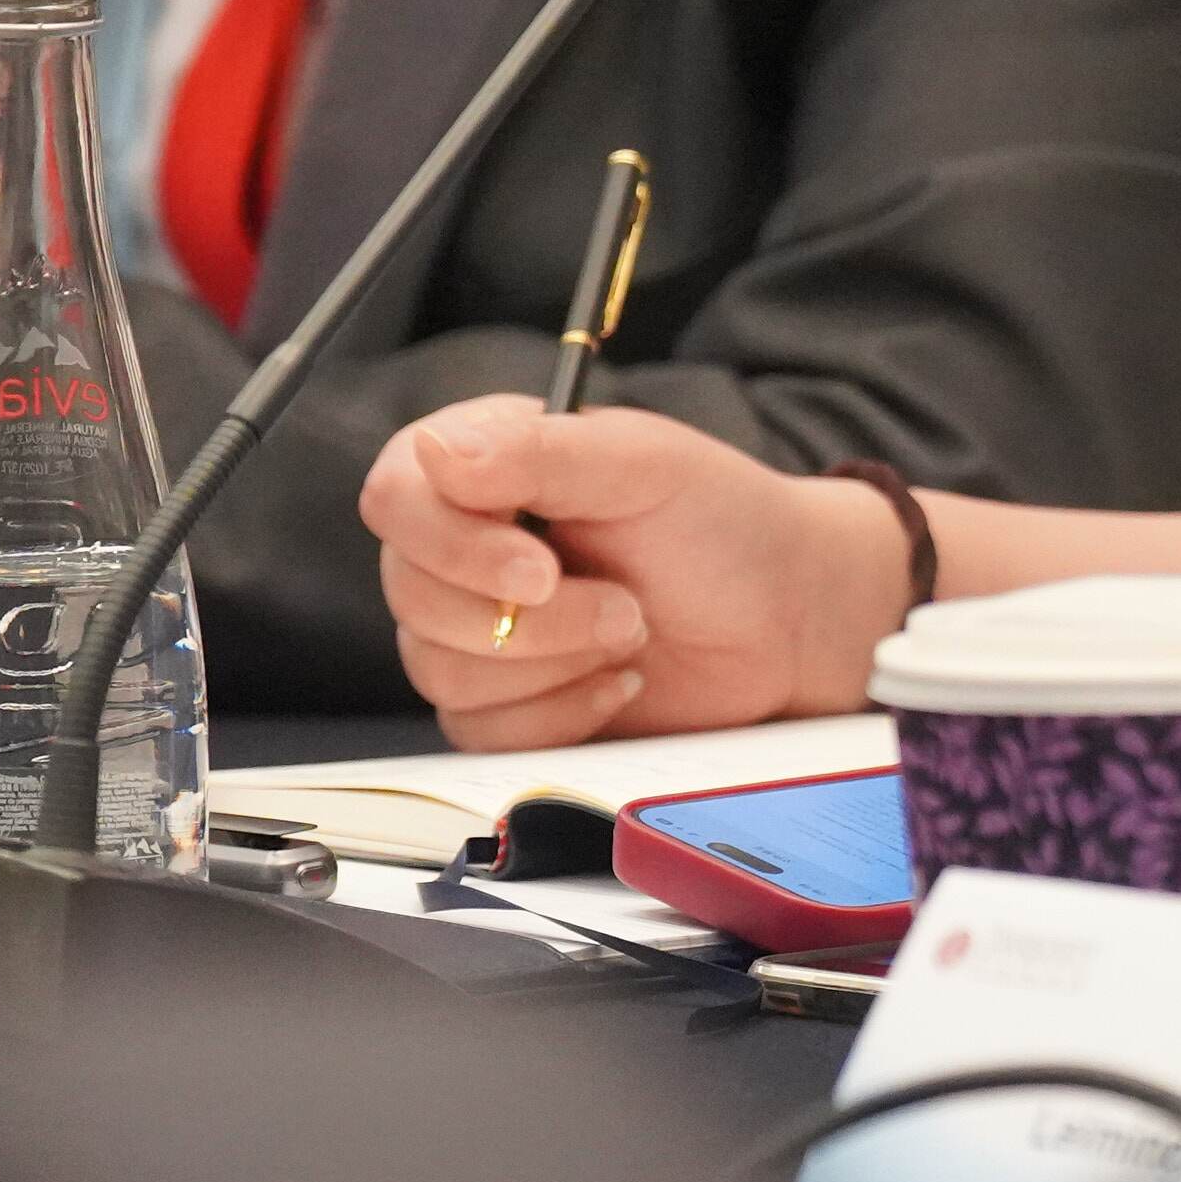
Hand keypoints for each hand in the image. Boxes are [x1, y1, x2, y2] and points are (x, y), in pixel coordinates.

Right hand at [359, 398, 904, 749]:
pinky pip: (480, 730)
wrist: (785, 618)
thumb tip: (433, 451)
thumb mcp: (643, 465)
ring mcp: (478, 628)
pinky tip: (619, 681)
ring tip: (631, 631)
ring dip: (554, 664)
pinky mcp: (502, 705)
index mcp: (487, 465)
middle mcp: (466, 544)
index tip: (541, 569)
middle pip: (412, 596)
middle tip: (626, 605)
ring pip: (441, 670)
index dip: (453, 544)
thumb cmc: (721, 523)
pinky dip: (561, 713)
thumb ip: (539, 452)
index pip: (395, 496)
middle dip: (533, 619)